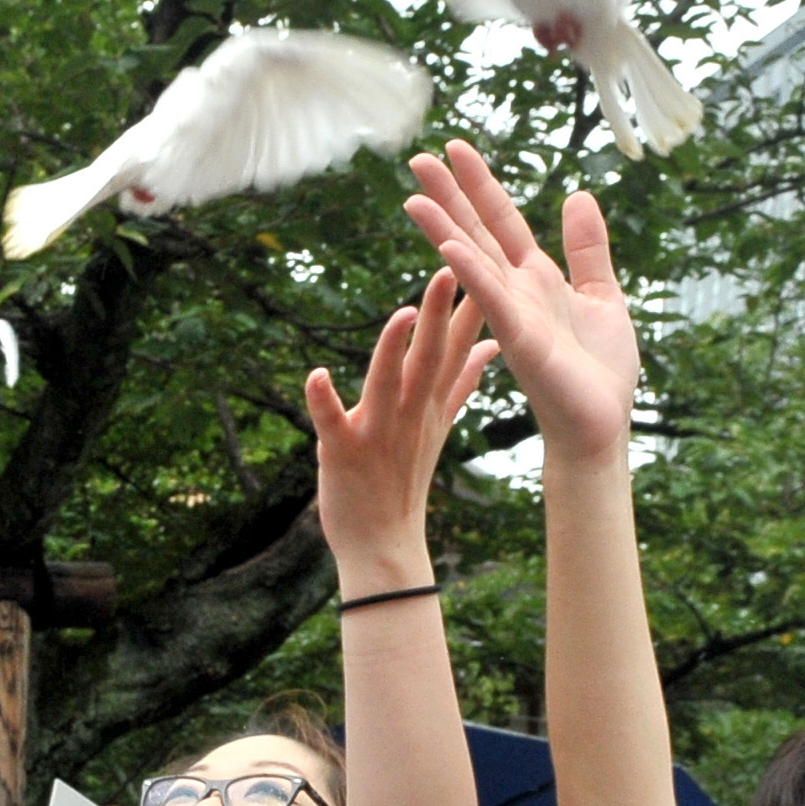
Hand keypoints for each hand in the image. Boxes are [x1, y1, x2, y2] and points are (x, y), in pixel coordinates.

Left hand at [307, 267, 496, 578]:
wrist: (383, 544)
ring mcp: (377, 433)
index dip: (471, 308)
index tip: (487, 262)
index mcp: (431, 404)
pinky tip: (316, 374)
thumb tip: (488, 348)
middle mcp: (409, 415)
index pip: (457, 349)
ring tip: (401, 316)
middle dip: (440, 315)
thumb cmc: (404, 478)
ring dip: (392, 351)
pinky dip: (323, 400)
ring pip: (386, 385)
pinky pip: (331, 423)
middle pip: (428, 359)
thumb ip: (461, 381)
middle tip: (452, 266)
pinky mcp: (341, 453)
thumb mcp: (439, 424)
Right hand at [402, 142, 637, 469]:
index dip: (479, 184)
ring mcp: (513, 314)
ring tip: (414, 198)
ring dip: (443, 229)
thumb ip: (588, 247)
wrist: (602, 422)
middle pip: (476, 233)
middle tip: (417, 159)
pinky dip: (471, 272)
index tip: (455, 149)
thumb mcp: (603, 293)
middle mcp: (516, 291)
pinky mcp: (520, 338)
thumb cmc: (601, 370)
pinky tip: (449, 246)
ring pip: (473, 262)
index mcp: (535, 279)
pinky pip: (492, 299)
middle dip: (448, 196)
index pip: (500, 221)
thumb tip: (578, 195)